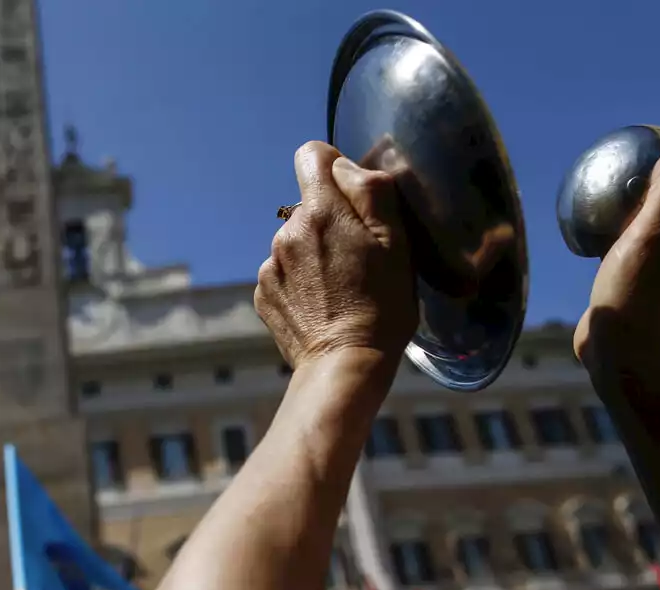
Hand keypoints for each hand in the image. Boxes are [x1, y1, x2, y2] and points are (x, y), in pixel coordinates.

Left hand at [255, 142, 416, 372]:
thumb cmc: (382, 305)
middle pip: (308, 205)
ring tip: (342, 286)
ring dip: (315, 253)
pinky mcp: (263, 294)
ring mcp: (270, 265)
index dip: (335, 167)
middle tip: (359, 257)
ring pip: (295, 241)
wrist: (344, 365)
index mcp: (320, 211)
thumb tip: (344, 166)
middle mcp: (286, 232)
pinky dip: (300, 282)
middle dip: (331, 220)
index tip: (354, 198)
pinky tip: (322, 304)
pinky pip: (283, 272)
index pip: (311, 155)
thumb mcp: (396, 242)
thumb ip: (370, 191)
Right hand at [573, 140, 659, 368]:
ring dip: (624, 196)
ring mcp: (657, 254)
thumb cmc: (634, 290)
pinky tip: (588, 222)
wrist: (618, 345)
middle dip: (643, 169)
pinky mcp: (634, 269)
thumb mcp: (652, 234)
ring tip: (595, 186)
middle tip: (608, 159)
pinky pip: (624, 231)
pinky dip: (611, 220)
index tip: (631, 143)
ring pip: (643, 210)